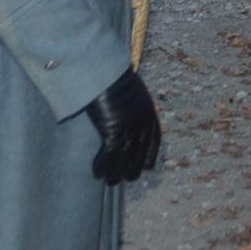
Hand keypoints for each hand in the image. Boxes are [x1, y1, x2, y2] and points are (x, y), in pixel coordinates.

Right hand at [81, 68, 161, 183]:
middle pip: (139, 153)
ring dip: (116, 172)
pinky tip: (96, 173)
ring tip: (109, 180)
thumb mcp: (130, 91)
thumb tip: (123, 112)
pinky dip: (103, 166)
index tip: (146, 168)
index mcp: (149, 112)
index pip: (154, 140)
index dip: (149, 156)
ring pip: (124, 158)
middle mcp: (142, 122)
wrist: (103, 69)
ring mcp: (129, 127)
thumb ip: (130, 105)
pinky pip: (109, 155)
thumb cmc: (112, 77)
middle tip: (123, 178)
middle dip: (132, 168)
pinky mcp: (114, 129)